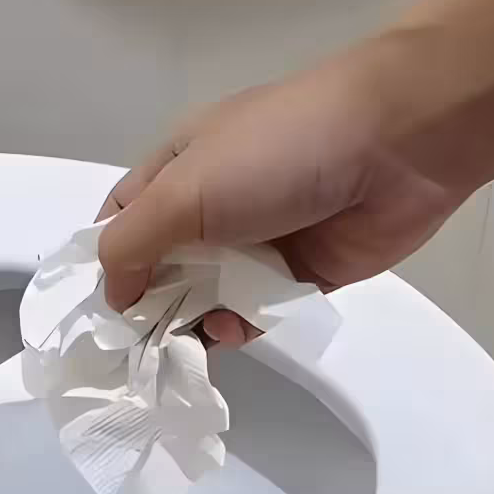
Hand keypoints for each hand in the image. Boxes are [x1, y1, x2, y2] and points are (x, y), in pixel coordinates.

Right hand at [95, 55, 467, 345]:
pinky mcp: (302, 276)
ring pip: (210, 297)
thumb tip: (112, 295)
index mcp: (181, 166)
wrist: (396, 146)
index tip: (97, 312)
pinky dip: (240, 327)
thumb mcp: (184, 188)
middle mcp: (216, 204)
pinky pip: (258, 314)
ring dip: (192, 323)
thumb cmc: (276, 152)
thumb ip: (132, 244)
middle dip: (148, 304)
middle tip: (135, 347)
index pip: (124, 220)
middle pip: (164, 266)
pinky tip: (232, 330)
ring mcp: (261, 241)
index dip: (106, 262)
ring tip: (182, 347)